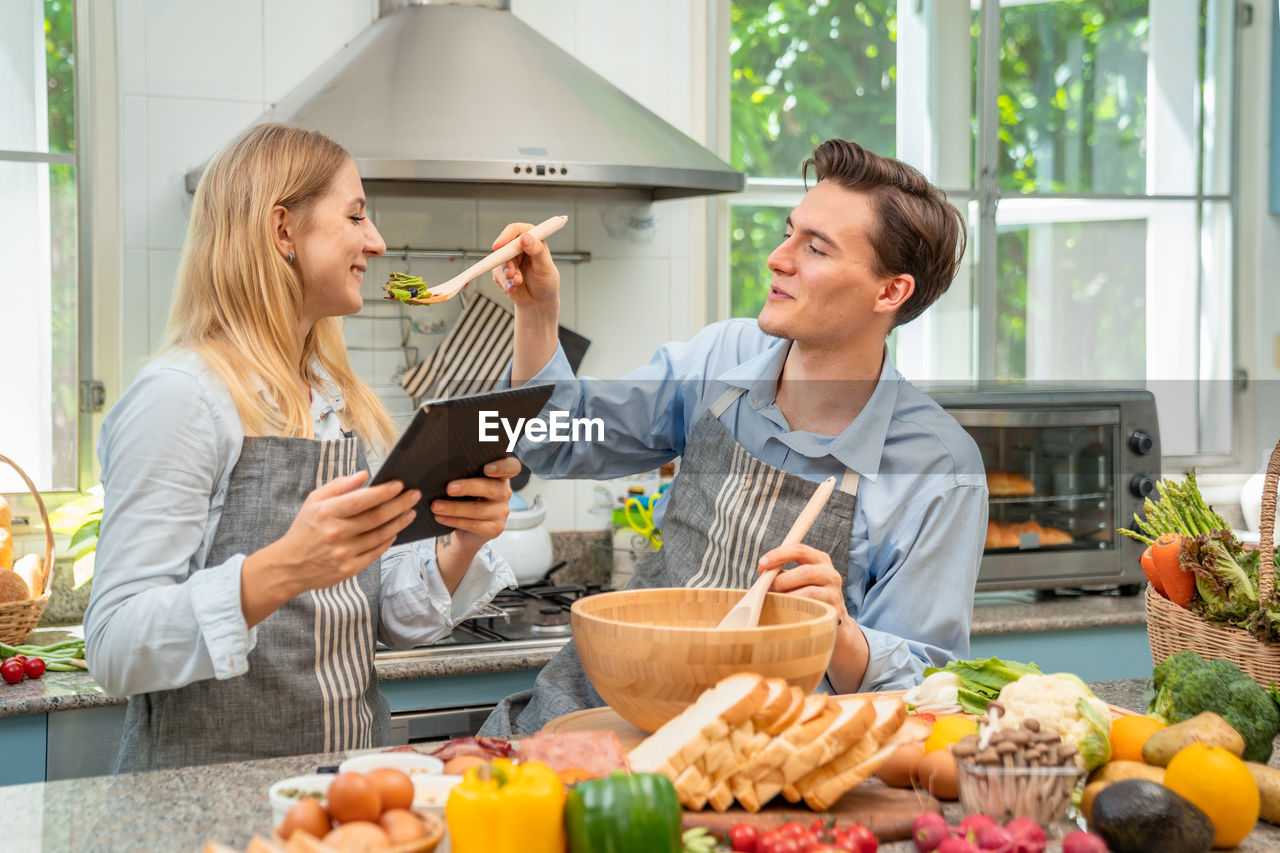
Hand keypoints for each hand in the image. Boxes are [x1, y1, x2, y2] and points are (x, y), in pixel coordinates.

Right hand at [242, 472, 418, 624]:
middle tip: (414, 496)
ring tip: (410, 512)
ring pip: (380, 535)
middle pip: (376, 517)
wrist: (289, 566)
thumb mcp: (313, 502)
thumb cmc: (304, 530)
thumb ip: (339, 486)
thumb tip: (364, 475)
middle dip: (400, 504)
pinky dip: (388, 541)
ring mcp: (343, 553)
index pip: (361, 500)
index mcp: (326, 513)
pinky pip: (375, 553)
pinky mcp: (349, 569)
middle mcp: (336, 533)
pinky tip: (395, 532)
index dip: (383, 492)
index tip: (400, 484)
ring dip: (399, 522)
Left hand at [433, 455, 521, 552]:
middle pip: (491, 488)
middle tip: (449, 488)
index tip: (487, 468)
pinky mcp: (494, 529)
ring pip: (478, 510)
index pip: (511, 467)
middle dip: (468, 487)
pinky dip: (454, 520)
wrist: (464, 529)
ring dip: (454, 508)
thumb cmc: (463, 499)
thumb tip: (442, 470)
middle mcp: (504, 493)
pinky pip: (473, 525)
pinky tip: (440, 517)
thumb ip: (463, 475)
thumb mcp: (465, 484)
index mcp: (499, 476)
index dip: (502, 467)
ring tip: (436, 506)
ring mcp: (501, 512)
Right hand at [489, 222, 560, 311]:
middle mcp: (518, 248)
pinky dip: (506, 283)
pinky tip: (514, 287)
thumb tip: (525, 237)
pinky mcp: (501, 272)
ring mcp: (509, 260)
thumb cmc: (546, 282)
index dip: (506, 235)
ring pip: (499, 262)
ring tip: (518, 282)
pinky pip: (497, 275)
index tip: (500, 245)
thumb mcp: (545, 266)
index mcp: (532, 239)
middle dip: (508, 262)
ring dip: (508, 274)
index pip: (516, 230)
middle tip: (513, 272)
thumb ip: (537, 251)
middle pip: (504, 247)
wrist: (538, 301)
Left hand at [757, 543, 853, 627]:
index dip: (779, 555)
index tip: (762, 564)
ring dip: (789, 597)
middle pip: (806, 572)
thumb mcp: (796, 577)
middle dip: (782, 581)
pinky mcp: (834, 611)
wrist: (827, 616)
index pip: (799, 550)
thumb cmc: (804, 592)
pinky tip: (788, 612)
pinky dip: (797, 609)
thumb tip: (764, 573)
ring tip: (777, 602)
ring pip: (810, 592)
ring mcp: (834, 593)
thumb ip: (781, 572)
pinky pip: (813, 609)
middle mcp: (830, 573)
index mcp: (819, 559)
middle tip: (768, 589)